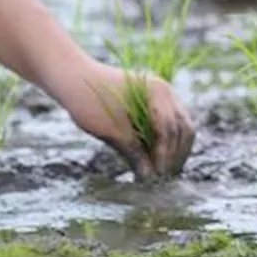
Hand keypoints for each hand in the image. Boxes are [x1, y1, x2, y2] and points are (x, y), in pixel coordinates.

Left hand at [72, 68, 196, 180]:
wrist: (74, 78)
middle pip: (183, 128)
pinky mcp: (156, 101)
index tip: (157, 177)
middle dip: (176, 155)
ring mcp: (163, 94)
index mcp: (156, 92)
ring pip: (182, 126)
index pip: (168, 129)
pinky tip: (160, 159)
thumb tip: (149, 178)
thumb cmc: (89, 101)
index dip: (165, 155)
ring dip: (176, 150)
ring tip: (165, 173)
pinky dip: (168, 142)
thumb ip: (133, 152)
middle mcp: (165, 91)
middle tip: (165, 179)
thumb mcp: (110, 130)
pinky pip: (172, 124)